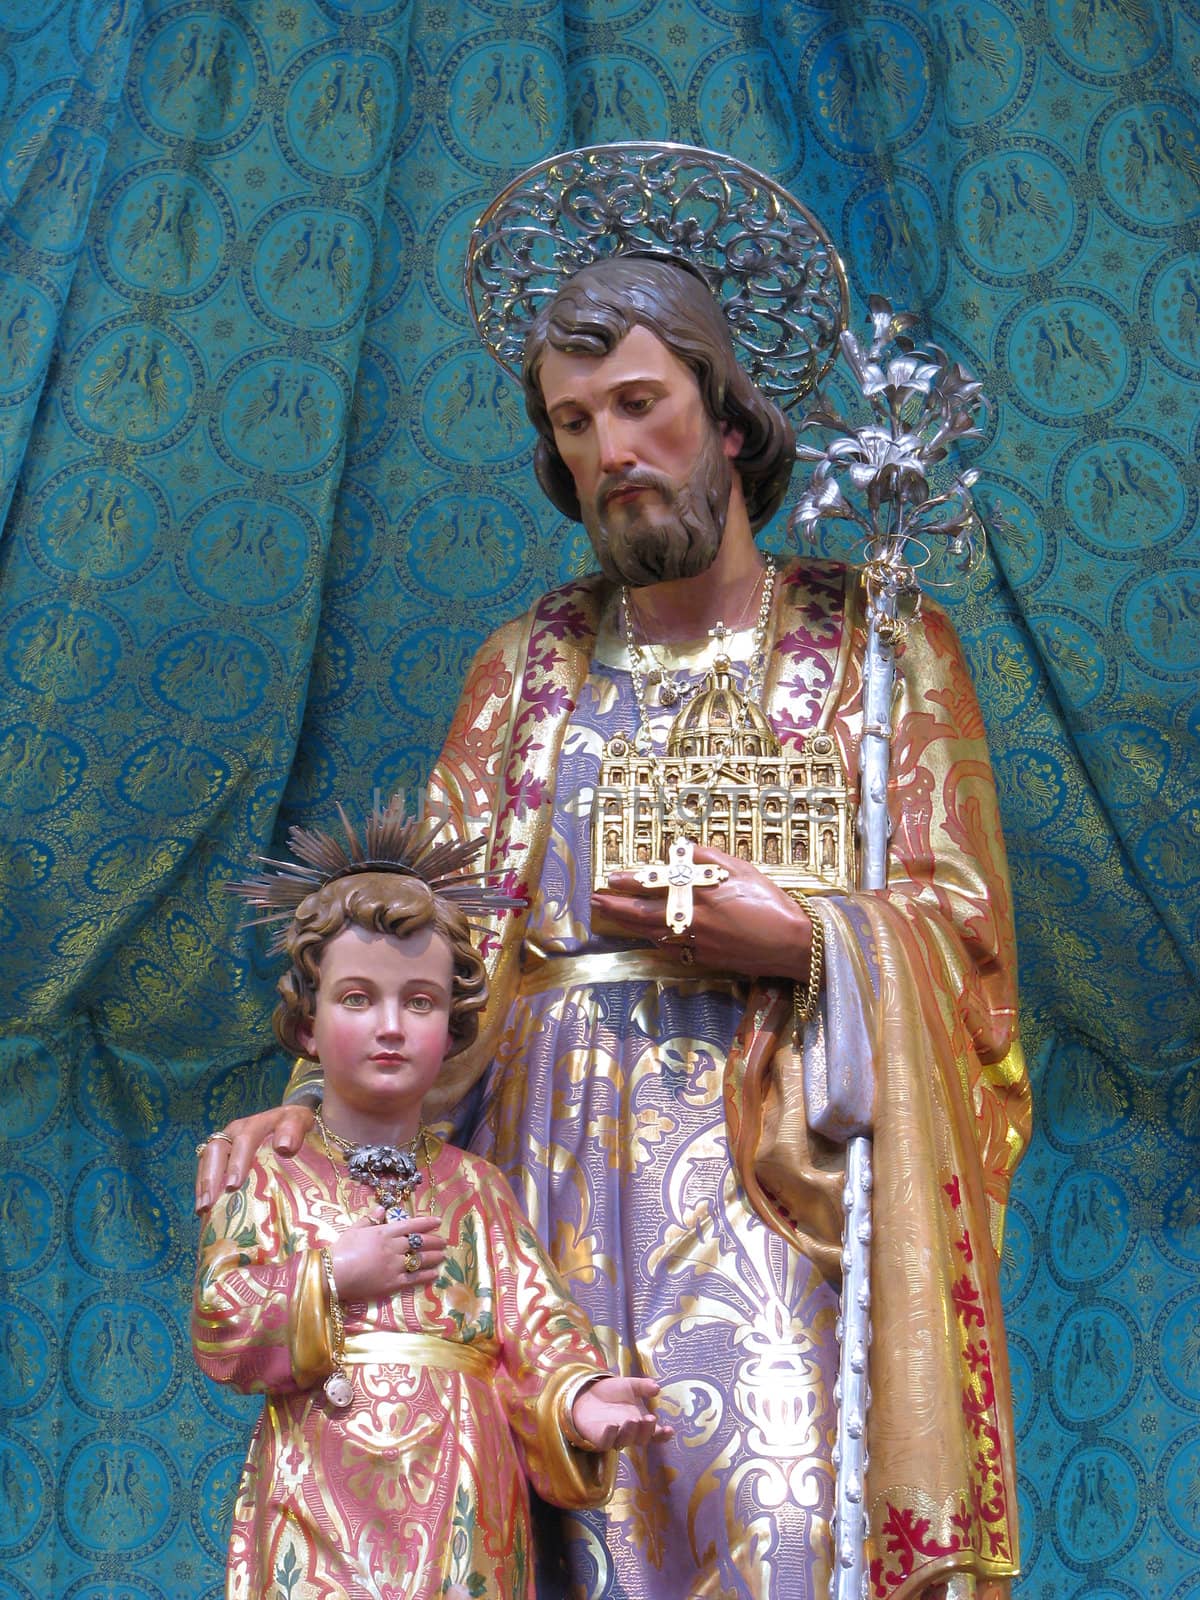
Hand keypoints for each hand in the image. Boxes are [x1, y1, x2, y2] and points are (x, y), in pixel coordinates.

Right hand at [194, 1105, 314, 1212]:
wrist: (289, 1123)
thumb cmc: (295, 1126)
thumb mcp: (299, 1121)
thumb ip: (294, 1130)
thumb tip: (284, 1146)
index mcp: (254, 1125)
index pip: (243, 1141)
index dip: (237, 1162)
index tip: (233, 1185)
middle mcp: (234, 1133)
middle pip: (216, 1150)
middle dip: (211, 1177)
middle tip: (209, 1202)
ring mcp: (225, 1143)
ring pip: (206, 1160)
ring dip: (203, 1184)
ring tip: (202, 1209)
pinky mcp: (220, 1156)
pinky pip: (205, 1169)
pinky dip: (202, 1187)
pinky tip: (204, 1209)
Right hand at [328, 1211, 447, 1298]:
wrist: (333, 1274)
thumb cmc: (341, 1250)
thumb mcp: (354, 1229)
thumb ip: (370, 1218)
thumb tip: (383, 1207)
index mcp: (384, 1232)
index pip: (411, 1225)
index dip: (426, 1222)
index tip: (438, 1221)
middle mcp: (393, 1247)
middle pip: (419, 1242)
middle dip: (434, 1240)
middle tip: (444, 1241)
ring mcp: (395, 1265)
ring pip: (420, 1259)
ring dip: (434, 1257)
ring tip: (443, 1256)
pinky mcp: (393, 1283)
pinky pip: (414, 1278)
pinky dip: (426, 1276)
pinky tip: (435, 1274)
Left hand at [571, 1375, 672, 1449]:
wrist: (587, 1393)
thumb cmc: (612, 1392)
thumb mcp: (630, 1385)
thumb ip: (643, 1386)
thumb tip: (657, 1387)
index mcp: (641, 1422)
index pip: (655, 1433)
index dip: (663, 1434)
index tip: (670, 1429)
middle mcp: (630, 1433)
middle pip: (641, 1439)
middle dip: (647, 1431)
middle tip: (649, 1419)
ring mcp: (614, 1437)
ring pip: (624, 1441)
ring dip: (630, 1432)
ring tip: (632, 1420)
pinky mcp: (598, 1438)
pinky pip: (605, 1442)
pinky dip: (609, 1436)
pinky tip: (612, 1426)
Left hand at [592, 845, 812, 980]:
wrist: (792, 944)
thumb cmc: (771, 902)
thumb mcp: (743, 869)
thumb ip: (709, 858)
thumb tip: (682, 851)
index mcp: (702, 895)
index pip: (657, 886)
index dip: (631, 882)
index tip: (611, 878)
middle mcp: (694, 921)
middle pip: (645, 915)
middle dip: (616, 908)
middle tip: (595, 902)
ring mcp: (698, 943)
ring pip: (655, 934)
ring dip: (631, 925)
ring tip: (614, 916)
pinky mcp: (706, 959)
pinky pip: (673, 948)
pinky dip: (656, 940)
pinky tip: (649, 935)